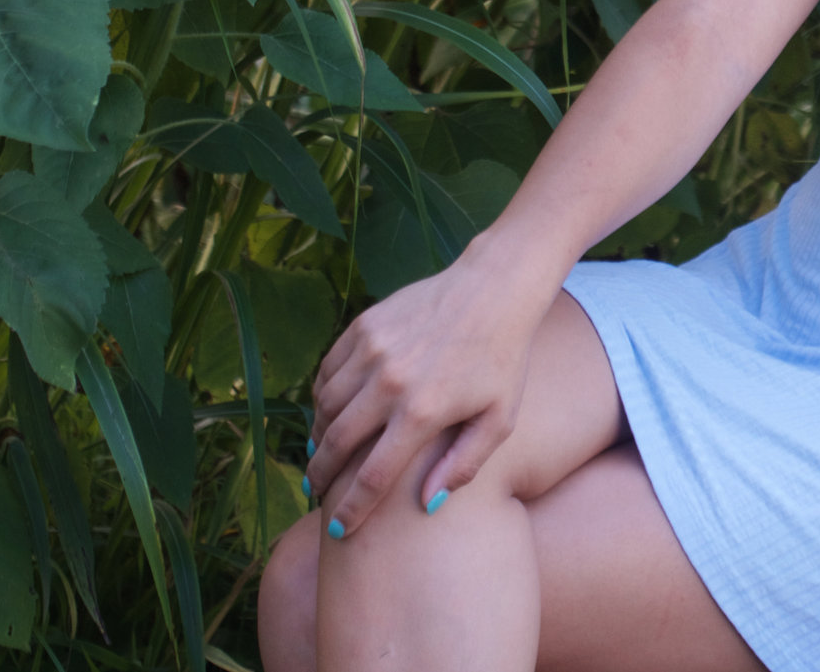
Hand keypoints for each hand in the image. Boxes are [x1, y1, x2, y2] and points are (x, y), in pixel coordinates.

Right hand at [303, 249, 548, 536]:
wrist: (493, 289)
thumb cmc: (502, 359)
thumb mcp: (499, 418)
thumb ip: (464, 464)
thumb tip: (427, 504)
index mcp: (423, 412)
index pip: (372, 477)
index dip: (351, 509)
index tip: (340, 530)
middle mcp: (390, 382)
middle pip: (335, 444)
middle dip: (321, 476)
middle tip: (316, 491)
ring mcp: (372, 351)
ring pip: (325, 407)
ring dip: (319, 436)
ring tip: (323, 453)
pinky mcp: (363, 327)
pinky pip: (328, 372)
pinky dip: (322, 396)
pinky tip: (331, 410)